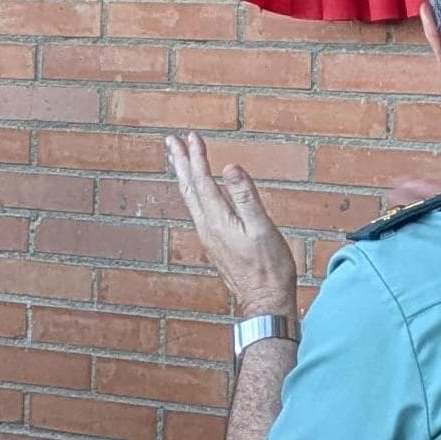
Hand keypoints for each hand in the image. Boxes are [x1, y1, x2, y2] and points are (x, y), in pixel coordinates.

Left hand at [166, 133, 297, 316]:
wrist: (265, 302)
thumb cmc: (269, 268)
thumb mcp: (262, 228)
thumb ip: (246, 196)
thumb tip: (230, 167)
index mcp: (217, 220)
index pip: (202, 180)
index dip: (197, 157)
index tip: (193, 136)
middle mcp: (207, 228)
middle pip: (189, 189)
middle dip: (180, 163)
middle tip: (171, 141)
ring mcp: (209, 238)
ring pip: (191, 200)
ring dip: (184, 177)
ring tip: (178, 161)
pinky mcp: (215, 245)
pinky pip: (198, 211)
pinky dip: (194, 194)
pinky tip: (198, 193)